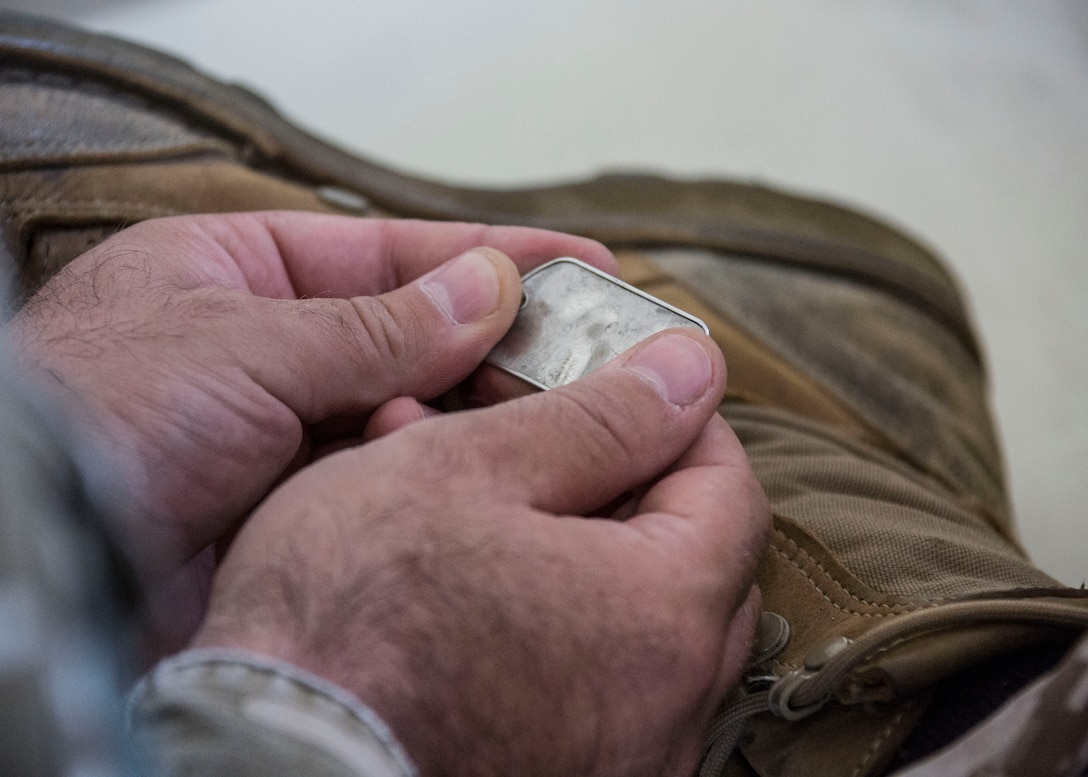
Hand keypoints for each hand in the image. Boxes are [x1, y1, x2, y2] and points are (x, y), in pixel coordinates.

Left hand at [8, 212, 614, 643]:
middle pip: (413, 339)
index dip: (487, 254)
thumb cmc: (92, 419)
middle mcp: (268, 357)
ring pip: (411, 418)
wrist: (45, 561)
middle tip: (597, 348)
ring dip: (477, 416)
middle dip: (499, 343)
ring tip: (567, 409)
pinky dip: (441, 478)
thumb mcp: (245, 342)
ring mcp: (287, 440)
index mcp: (235, 279)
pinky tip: (497, 471)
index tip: (578, 259)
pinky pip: (393, 486)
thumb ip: (377, 326)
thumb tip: (486, 289)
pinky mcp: (301, 515)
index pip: (388, 254)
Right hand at [194, 329, 770, 776]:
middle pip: (689, 563)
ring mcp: (622, 763)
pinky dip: (548, 623)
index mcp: (664, 617)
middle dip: (621, 484)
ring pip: (631, 624)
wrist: (261, 762)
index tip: (619, 388)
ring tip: (475, 499)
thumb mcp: (467, 471)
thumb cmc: (347, 617)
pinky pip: (589, 685)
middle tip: (544, 441)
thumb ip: (599, 418)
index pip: (730, 490)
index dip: (677, 421)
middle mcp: (667, 710)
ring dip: (571, 547)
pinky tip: (466, 586)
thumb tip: (692, 371)